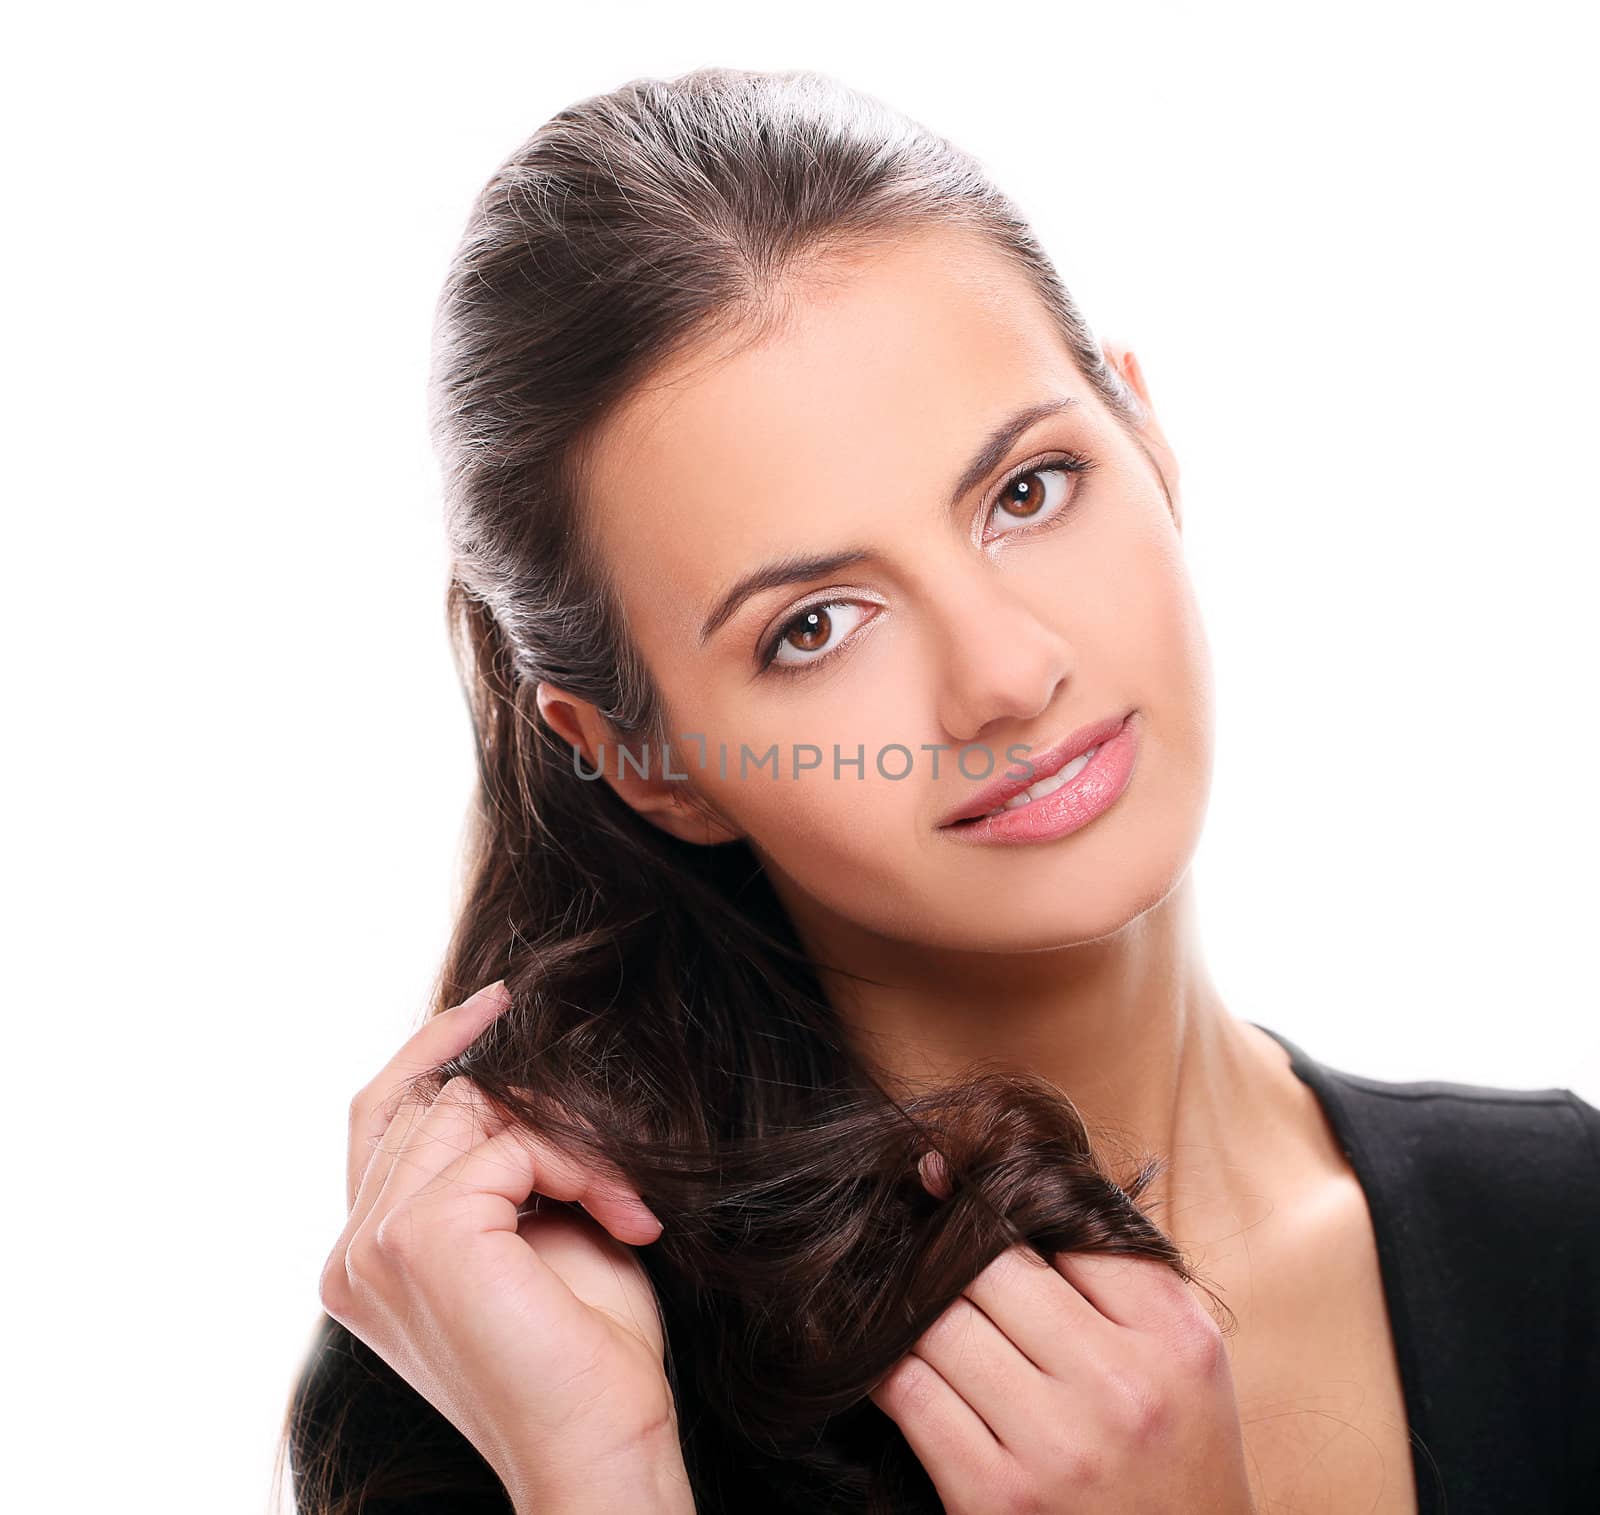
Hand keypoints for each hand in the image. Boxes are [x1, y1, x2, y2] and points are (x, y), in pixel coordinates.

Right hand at [318, 981, 694, 1514]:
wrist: (601, 1446)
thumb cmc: (581, 1349)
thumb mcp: (536, 1228)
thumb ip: (500, 1157)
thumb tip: (510, 1067)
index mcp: (365, 1254)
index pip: (381, 1112)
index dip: (434, 1046)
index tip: (501, 1002)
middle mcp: (352, 1250)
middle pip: (436, 1099)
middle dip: (538, 1113)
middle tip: (615, 1172)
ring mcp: (375, 1244)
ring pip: (477, 1109)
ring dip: (569, 1143)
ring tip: (623, 1204)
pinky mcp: (420, 1238)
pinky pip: (511, 1141)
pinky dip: (578, 1165)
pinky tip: (621, 1219)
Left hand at [869, 1161, 1253, 1512]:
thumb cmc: (1170, 1460)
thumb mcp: (1181, 1359)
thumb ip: (1117, 1269)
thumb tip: (1008, 1179)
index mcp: (1173, 1336)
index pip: (1068, 1222)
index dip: (1002, 1199)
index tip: (955, 1184)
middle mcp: (1120, 1385)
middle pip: (990, 1265)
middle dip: (950, 1251)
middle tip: (921, 1243)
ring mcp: (1056, 1444)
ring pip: (939, 1320)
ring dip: (912, 1306)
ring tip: (904, 1298)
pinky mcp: (995, 1497)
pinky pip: (910, 1391)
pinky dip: (888, 1366)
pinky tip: (891, 1360)